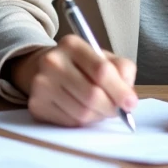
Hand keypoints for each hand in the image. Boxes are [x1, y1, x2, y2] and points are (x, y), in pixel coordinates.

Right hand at [9, 35, 137, 126]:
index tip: (130, 103)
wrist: (42, 68)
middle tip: (117, 111)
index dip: (120, 90)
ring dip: (97, 116)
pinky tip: (81, 110)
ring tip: (98, 108)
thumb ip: (122, 69)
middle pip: (92, 95)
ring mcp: (41, 84)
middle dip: (111, 108)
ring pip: (82, 113)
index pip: (101, 70)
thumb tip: (129, 97)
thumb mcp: (102, 57)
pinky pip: (69, 122)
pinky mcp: (36, 104)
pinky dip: (82, 122)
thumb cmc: (80, 65)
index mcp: (72, 45)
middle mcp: (52, 61)